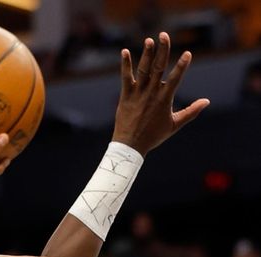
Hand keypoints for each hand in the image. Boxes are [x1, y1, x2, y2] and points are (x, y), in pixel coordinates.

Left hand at [112, 32, 209, 155]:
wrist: (130, 145)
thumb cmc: (153, 135)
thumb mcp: (175, 124)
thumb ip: (191, 111)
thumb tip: (207, 101)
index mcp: (165, 99)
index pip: (176, 78)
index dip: (182, 65)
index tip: (188, 53)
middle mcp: (151, 93)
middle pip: (159, 68)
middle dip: (162, 51)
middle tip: (164, 35)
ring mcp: (138, 93)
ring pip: (143, 70)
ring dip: (147, 54)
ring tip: (150, 40)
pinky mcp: (125, 95)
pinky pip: (125, 77)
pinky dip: (125, 65)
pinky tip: (125, 51)